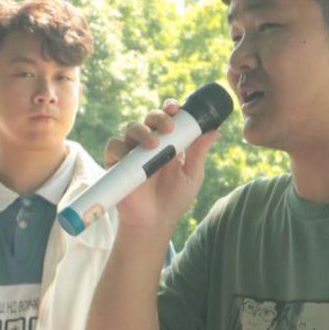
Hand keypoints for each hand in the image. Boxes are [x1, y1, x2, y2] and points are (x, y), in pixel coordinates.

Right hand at [104, 100, 218, 230]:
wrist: (154, 222)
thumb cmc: (174, 199)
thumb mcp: (191, 176)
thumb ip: (199, 153)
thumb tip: (214, 132)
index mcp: (169, 142)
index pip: (168, 118)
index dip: (170, 108)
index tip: (175, 108)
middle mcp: (150, 143)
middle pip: (150, 118)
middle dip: (158, 116)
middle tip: (168, 127)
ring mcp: (132, 152)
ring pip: (131, 128)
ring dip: (142, 131)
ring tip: (153, 144)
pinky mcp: (116, 163)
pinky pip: (114, 146)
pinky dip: (120, 147)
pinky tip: (130, 155)